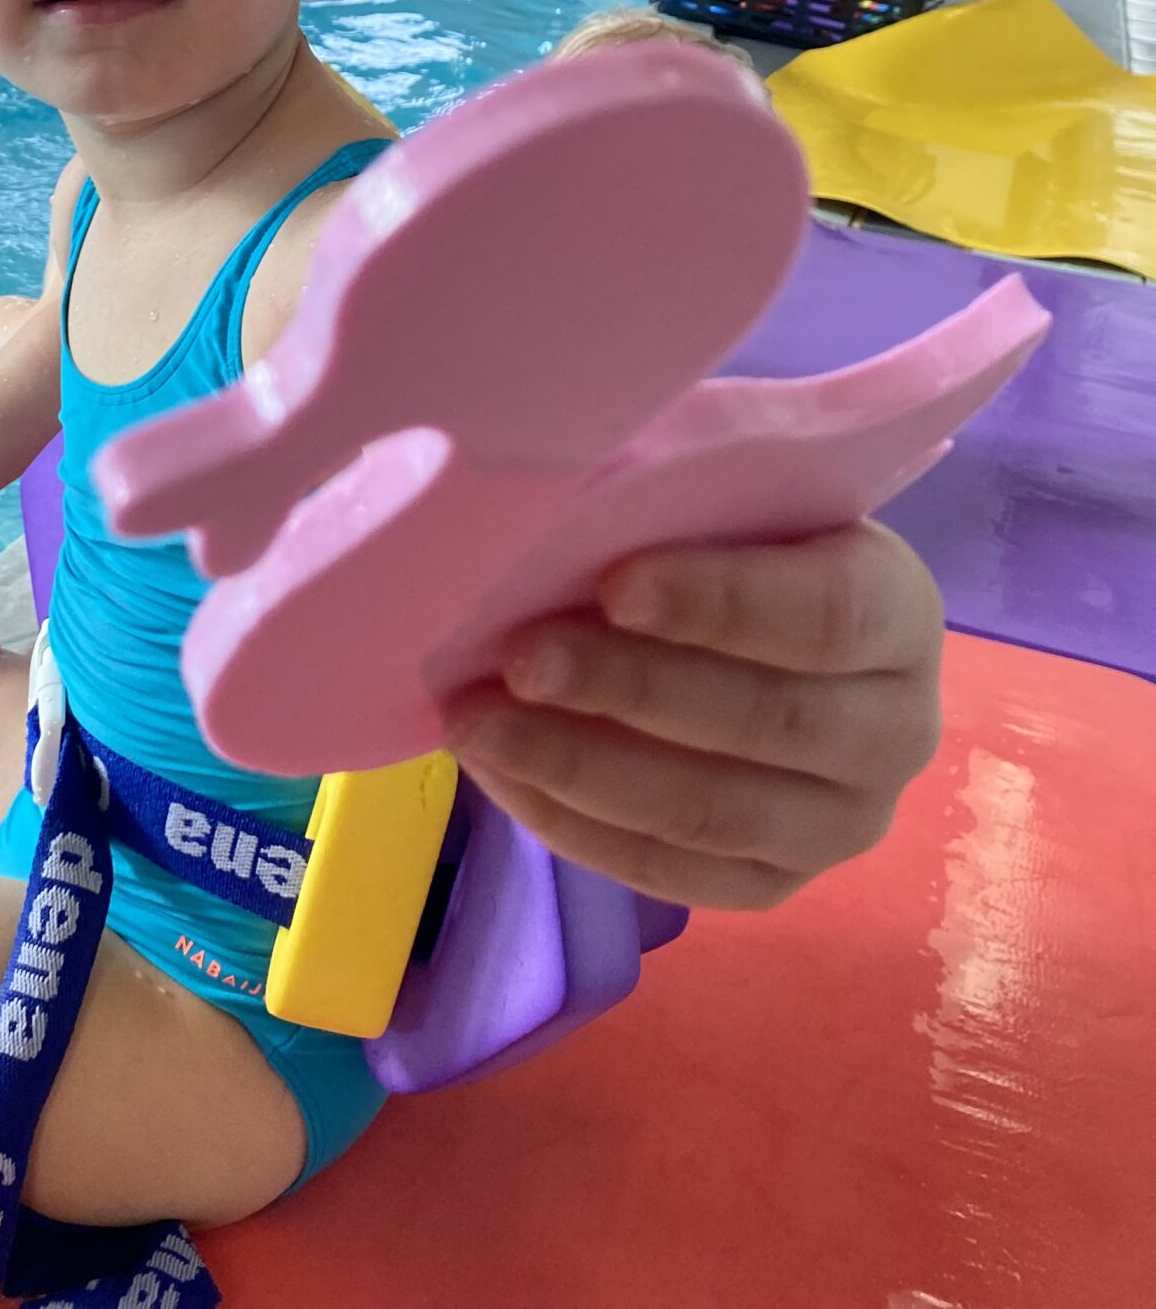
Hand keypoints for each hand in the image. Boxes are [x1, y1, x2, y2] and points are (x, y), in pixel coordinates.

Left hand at [438, 522, 943, 909]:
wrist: (752, 627)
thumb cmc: (727, 538)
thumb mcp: (726, 494)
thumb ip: (679, 493)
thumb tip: (576, 496)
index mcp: (898, 610)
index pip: (827, 614)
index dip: (720, 601)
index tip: (613, 582)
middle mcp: (895, 729)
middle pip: (766, 720)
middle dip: (627, 687)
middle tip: (520, 655)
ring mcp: (842, 823)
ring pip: (711, 811)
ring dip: (580, 766)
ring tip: (479, 721)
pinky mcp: (773, 884)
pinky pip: (670, 873)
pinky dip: (573, 825)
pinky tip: (500, 773)